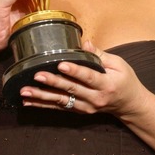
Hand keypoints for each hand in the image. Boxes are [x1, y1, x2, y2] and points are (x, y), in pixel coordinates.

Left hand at [19, 41, 147, 116]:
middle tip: (37, 75)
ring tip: (25, 91)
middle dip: (53, 83)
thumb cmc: (125, 81)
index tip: (61, 65)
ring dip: (42, 97)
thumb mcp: (119, 64)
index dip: (74, 71)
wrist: (129, 105)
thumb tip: (85, 43)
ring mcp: (86, 107)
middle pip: (71, 90)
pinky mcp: (79, 111)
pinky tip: (28, 102)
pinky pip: (59, 107)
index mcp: (106, 84)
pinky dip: (43, 105)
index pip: (88, 77)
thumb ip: (100, 55)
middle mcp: (95, 98)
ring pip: (62, 101)